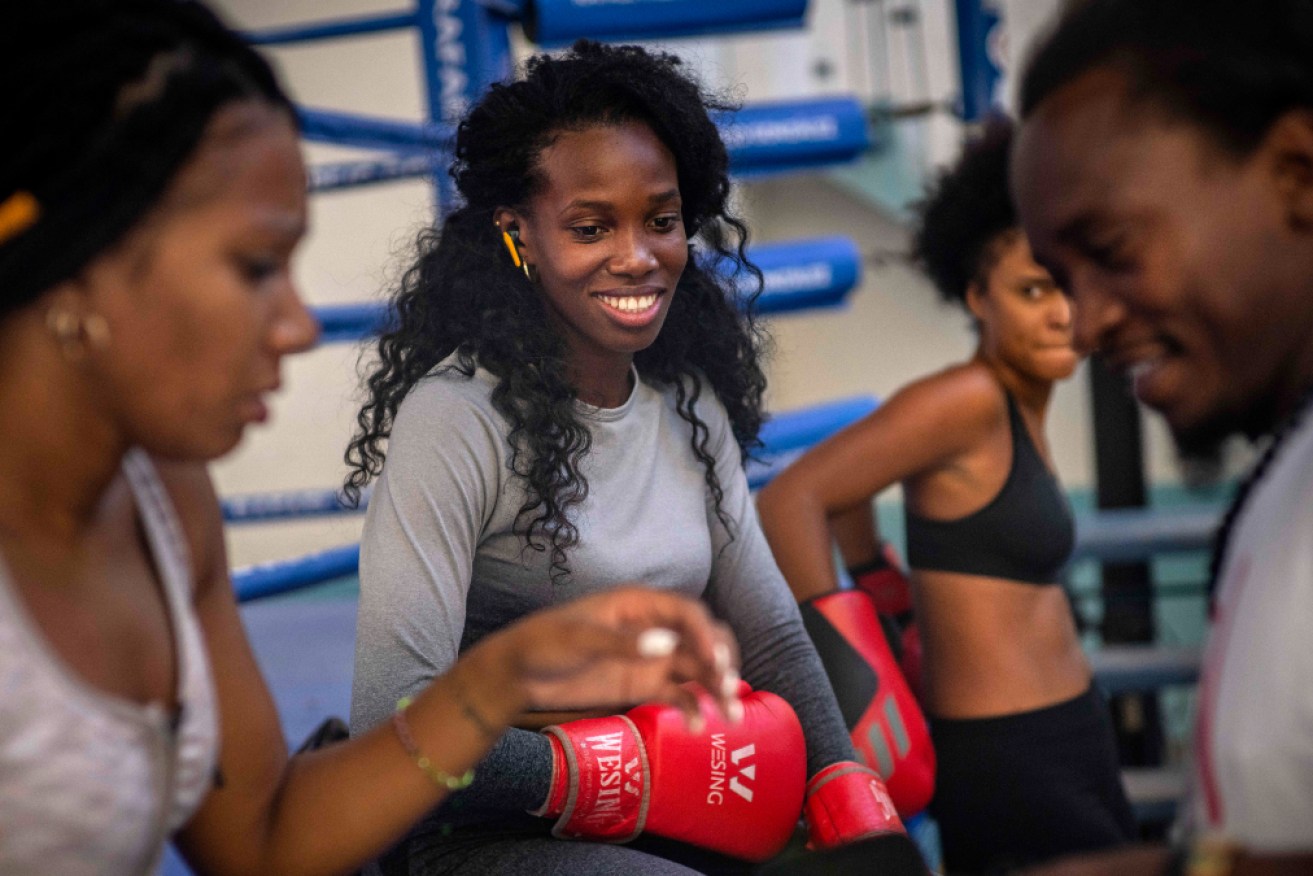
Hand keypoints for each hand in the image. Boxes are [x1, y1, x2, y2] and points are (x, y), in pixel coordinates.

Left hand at [489, 586, 740, 727]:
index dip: (705, 633)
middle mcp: (654, 629)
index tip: (714, 660)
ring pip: (697, 669)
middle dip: (721, 661)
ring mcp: (651, 658)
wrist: (519, 673)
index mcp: (639, 605)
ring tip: (730, 716)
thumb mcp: (578, 639)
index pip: (687, 612)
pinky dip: (692, 708)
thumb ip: (621, 643)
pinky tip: (696, 727)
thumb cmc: (544, 643)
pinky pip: (679, 694)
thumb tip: (665, 645)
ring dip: (717, 689)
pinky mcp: (644, 684)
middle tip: (729, 688)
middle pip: (702, 639)